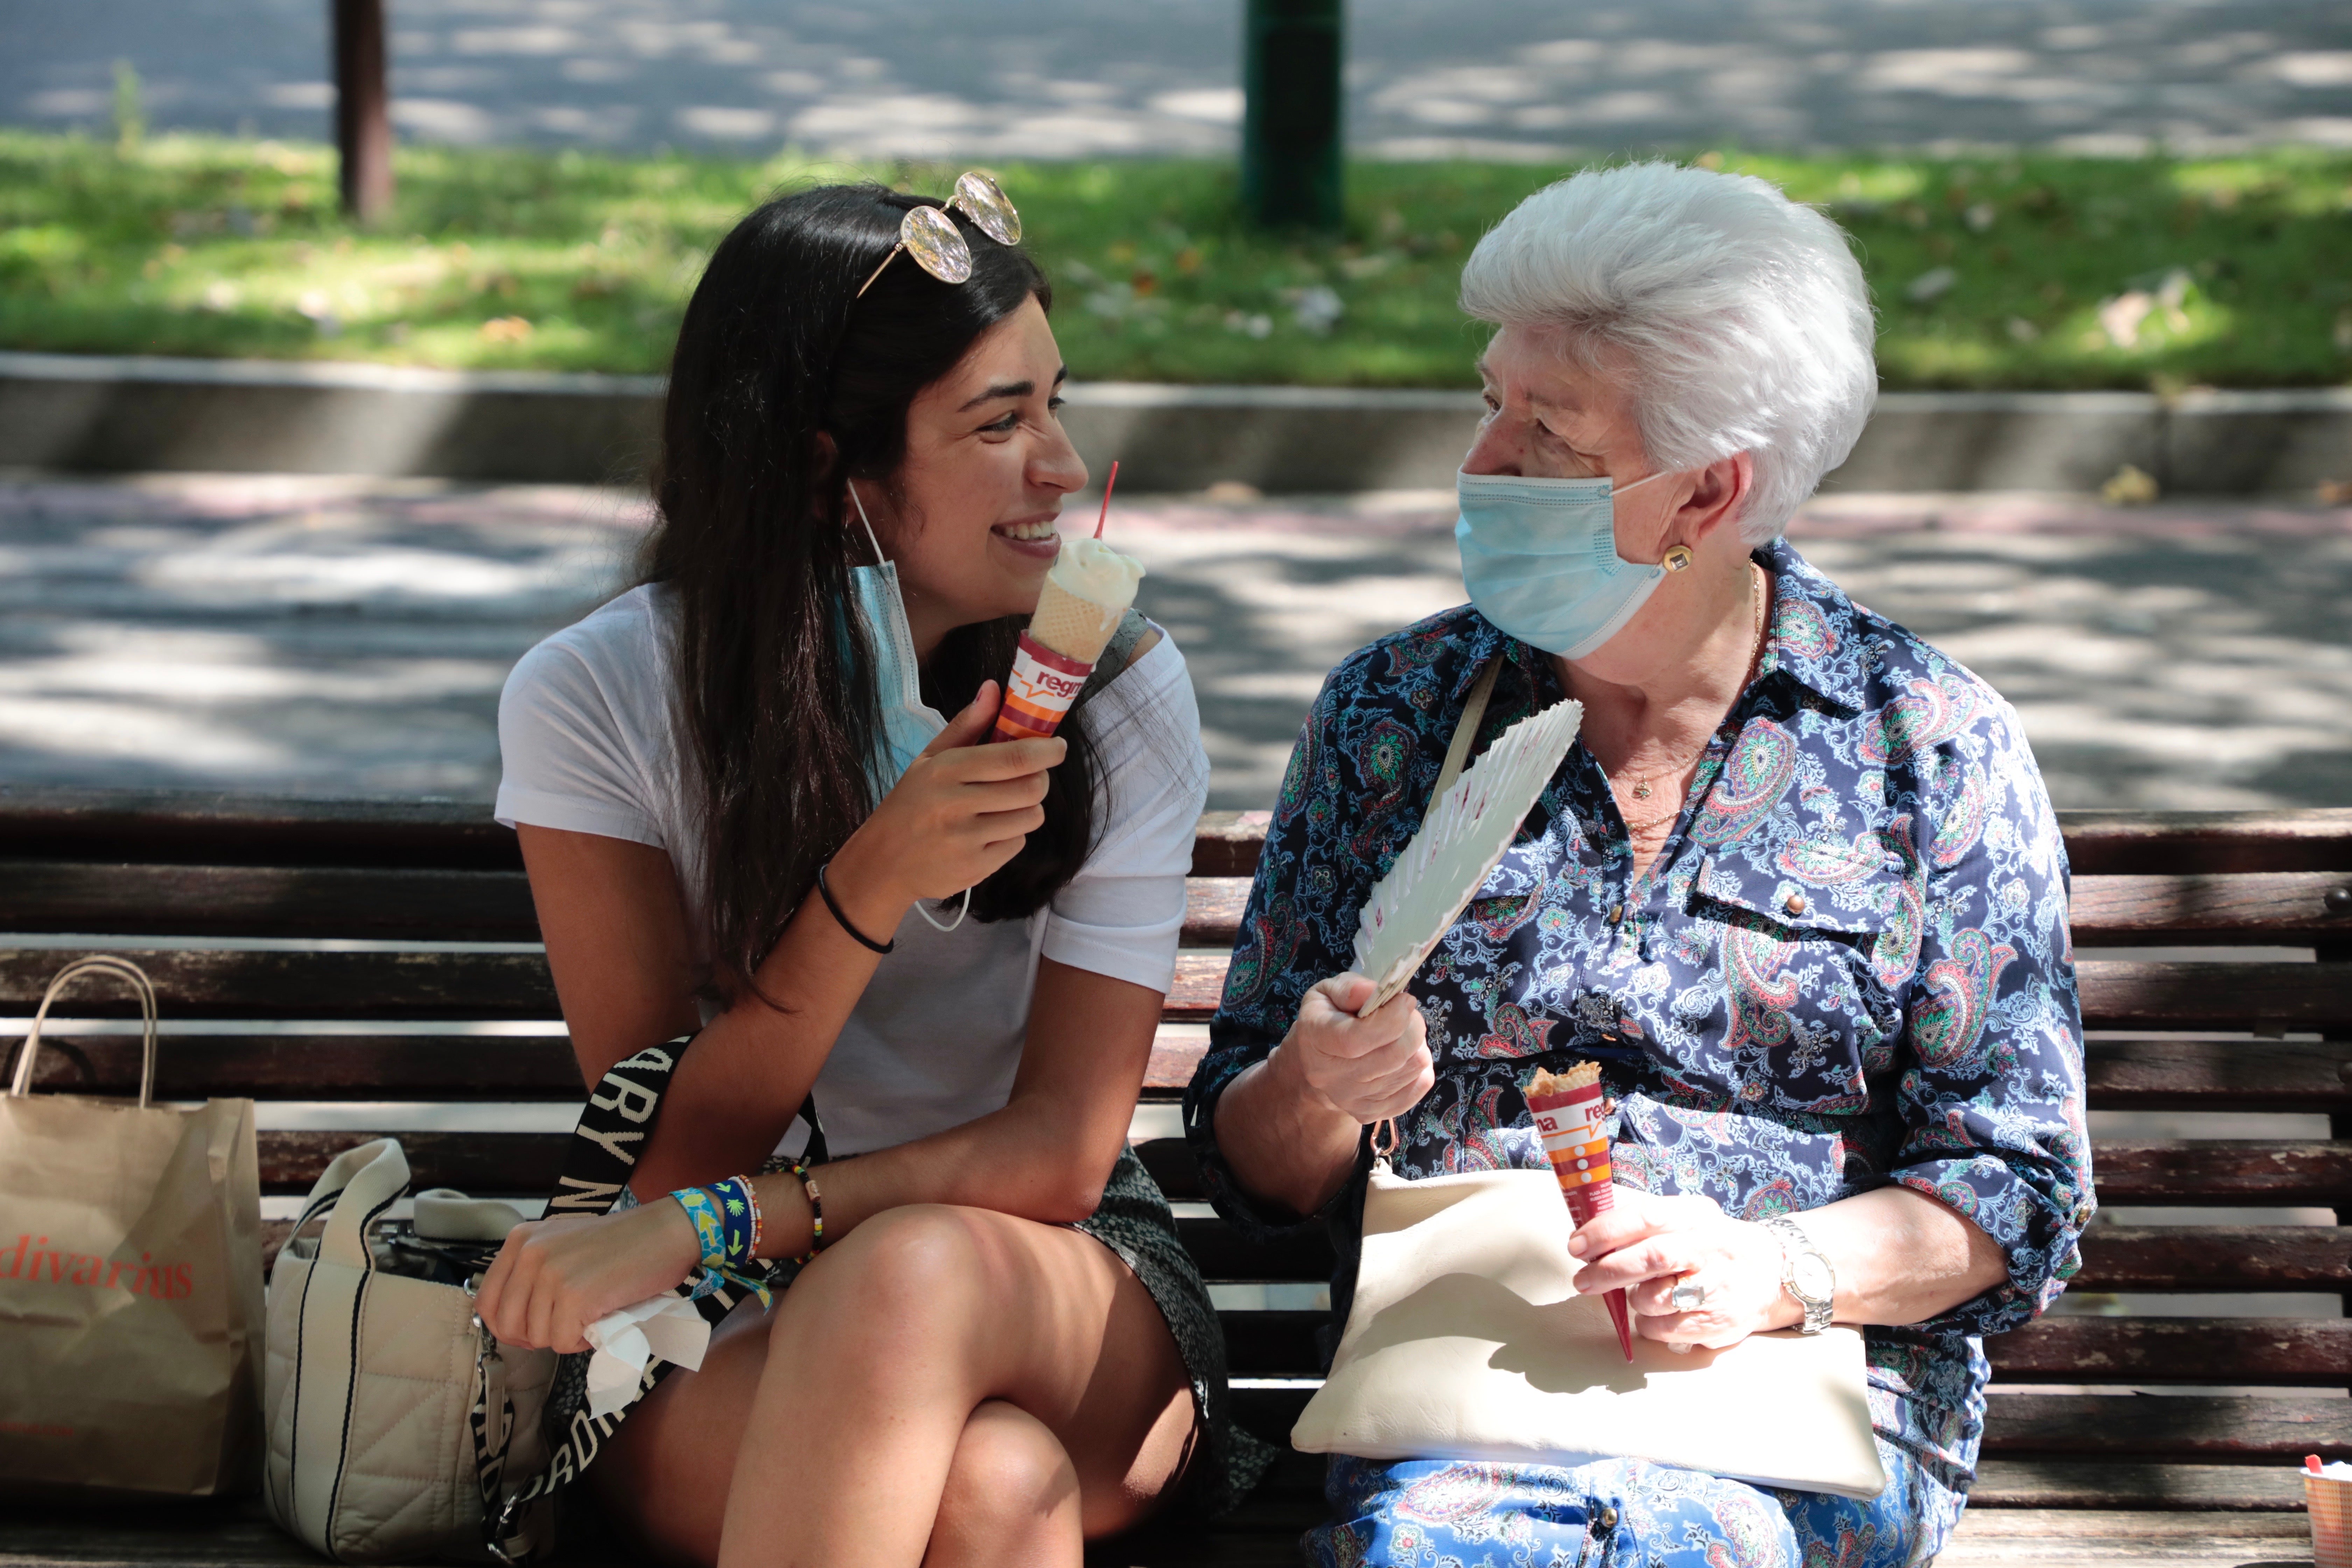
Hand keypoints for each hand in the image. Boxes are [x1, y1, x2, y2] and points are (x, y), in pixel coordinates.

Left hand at [474, 1200, 701, 1353]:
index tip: (531, 1329)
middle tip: (566, 1326)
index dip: (506, 1326)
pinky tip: (601, 1319)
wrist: (665, 1232)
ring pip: (537, 1337)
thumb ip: (532, 1272)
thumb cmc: (621, 1243)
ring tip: (591, 1314)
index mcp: (521, 1240)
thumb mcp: (561, 1245)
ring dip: (565, 1336)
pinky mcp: (576, 1296)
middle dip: (535, 1336)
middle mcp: (530, 1253)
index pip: (487, 1301)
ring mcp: (551, 1274)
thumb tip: (512, 1322)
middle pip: (508, 1325)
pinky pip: (564, 1342)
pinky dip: (583, 1341)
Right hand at [833, 682, 1064, 913]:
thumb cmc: (910, 804)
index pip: (1014, 758)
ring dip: (1027, 808)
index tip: (1057, 747)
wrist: (883, 862)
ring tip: (1005, 806)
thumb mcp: (930, 759)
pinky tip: (989, 832)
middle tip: (1029, 777)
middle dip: (1040, 779)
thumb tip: (994, 688)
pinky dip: (1012, 835)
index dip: (1046, 751)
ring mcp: (967, 840)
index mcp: (945, 770)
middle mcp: (956, 804)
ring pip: (1031, 817)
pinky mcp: (976, 868)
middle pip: (1031, 788)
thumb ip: (967, 725)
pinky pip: (1018, 844)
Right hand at [1271, 973, 1434, 1124]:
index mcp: (1316, 1040)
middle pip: (1393, 1055)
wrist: (1316, 1064)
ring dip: (1417, 1045)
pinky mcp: (1372, 1112)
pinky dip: (1421, 1067)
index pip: (1357, 1039)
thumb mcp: (1327, 993)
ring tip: (1402, 1034)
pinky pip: (1419, 1086)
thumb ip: (1350, 988)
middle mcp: (1331, 1076)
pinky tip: (1405, 1056)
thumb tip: (1375, 992)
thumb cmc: (1327, 1019)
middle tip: (1408, 1014)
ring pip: (1412, 1068)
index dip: (1392, 1018)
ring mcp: (1352, 1100)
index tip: (1406, 1000)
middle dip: (1413, 1027)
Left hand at [1567, 1188, 1798, 1349]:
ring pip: (1652, 1299)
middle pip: (1652, 1257)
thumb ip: (1645, 1224)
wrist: (1772, 1276)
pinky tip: (1661, 1312)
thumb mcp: (1688, 1219)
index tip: (1577, 1244)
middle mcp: (1709, 1248)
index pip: (1648, 1216)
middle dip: (1608, 1270)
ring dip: (1633, 1300)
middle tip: (1582, 1279)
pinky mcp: (1715, 1324)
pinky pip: (1661, 1329)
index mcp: (1696, 1216)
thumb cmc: (1713, 1245)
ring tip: (1642, 1292)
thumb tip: (1588, 1238)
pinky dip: (1649, 1323)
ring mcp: (1715, 1288)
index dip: (1607, 1230)